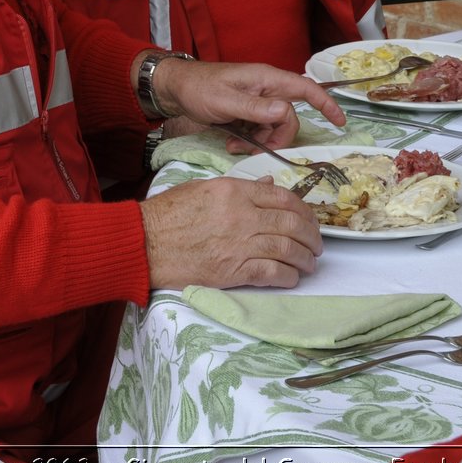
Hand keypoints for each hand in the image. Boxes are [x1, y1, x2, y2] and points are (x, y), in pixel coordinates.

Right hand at [141, 176, 322, 288]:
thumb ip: (239, 187)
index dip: (303, 209)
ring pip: (287, 249)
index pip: (282, 197)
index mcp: (234, 191)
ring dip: (305, 258)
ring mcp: (238, 243)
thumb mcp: (203, 187)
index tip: (309, 219)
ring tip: (309, 263)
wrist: (144, 242)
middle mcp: (241, 215)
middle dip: (312, 235)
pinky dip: (287, 276)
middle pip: (292, 223)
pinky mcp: (232, 270)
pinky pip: (271, 273)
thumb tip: (268, 185)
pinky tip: (292, 277)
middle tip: (317, 244)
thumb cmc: (168, 213)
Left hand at [145, 58, 346, 150]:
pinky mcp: (248, 112)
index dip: (326, 104)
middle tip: (257, 148)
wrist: (176, 88)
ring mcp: (257, 101)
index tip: (339, 122)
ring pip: (274, 127)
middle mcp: (267, 89)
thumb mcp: (225, 101)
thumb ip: (255, 109)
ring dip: (260, 141)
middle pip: (289, 117)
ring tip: (236, 146)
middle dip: (278, 137)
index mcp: (267, 79)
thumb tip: (285, 113)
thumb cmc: (199, 88)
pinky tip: (233, 144)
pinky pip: (259, 130)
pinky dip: (250, 140)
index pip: (306, 88)